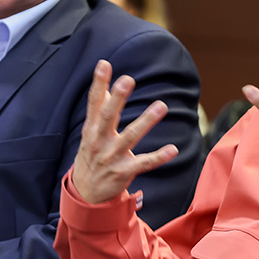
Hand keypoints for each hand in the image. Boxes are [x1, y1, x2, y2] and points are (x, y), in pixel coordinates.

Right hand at [72, 59, 177, 203]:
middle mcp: (99, 141)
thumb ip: (99, 110)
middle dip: (118, 98)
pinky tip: (173, 149)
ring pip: (130, 137)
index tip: (104, 64)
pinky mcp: (124, 172)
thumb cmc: (91, 156)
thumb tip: (106, 86)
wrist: (85, 194)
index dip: (99, 83)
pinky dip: (159, 157)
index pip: (94, 103)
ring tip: (161, 105)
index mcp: (91, 129)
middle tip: (128, 80)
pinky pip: (144, 163)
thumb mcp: (90, 133)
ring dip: (146, 121)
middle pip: (108, 116)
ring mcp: (112, 157)